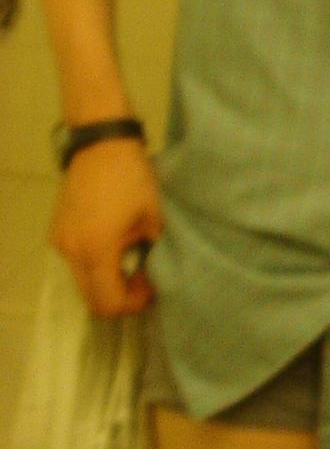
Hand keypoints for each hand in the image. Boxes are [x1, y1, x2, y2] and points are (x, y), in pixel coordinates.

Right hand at [49, 137, 162, 316]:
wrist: (101, 144)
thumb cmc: (132, 178)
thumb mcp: (153, 218)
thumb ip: (152, 253)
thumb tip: (152, 276)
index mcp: (96, 249)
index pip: (108, 301)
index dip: (132, 304)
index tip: (152, 290)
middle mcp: (71, 251)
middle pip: (91, 298)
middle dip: (119, 296)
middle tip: (144, 280)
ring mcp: (60, 241)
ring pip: (82, 281)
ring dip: (107, 281)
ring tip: (132, 261)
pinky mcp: (57, 231)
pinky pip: (76, 262)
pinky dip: (96, 265)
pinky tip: (116, 248)